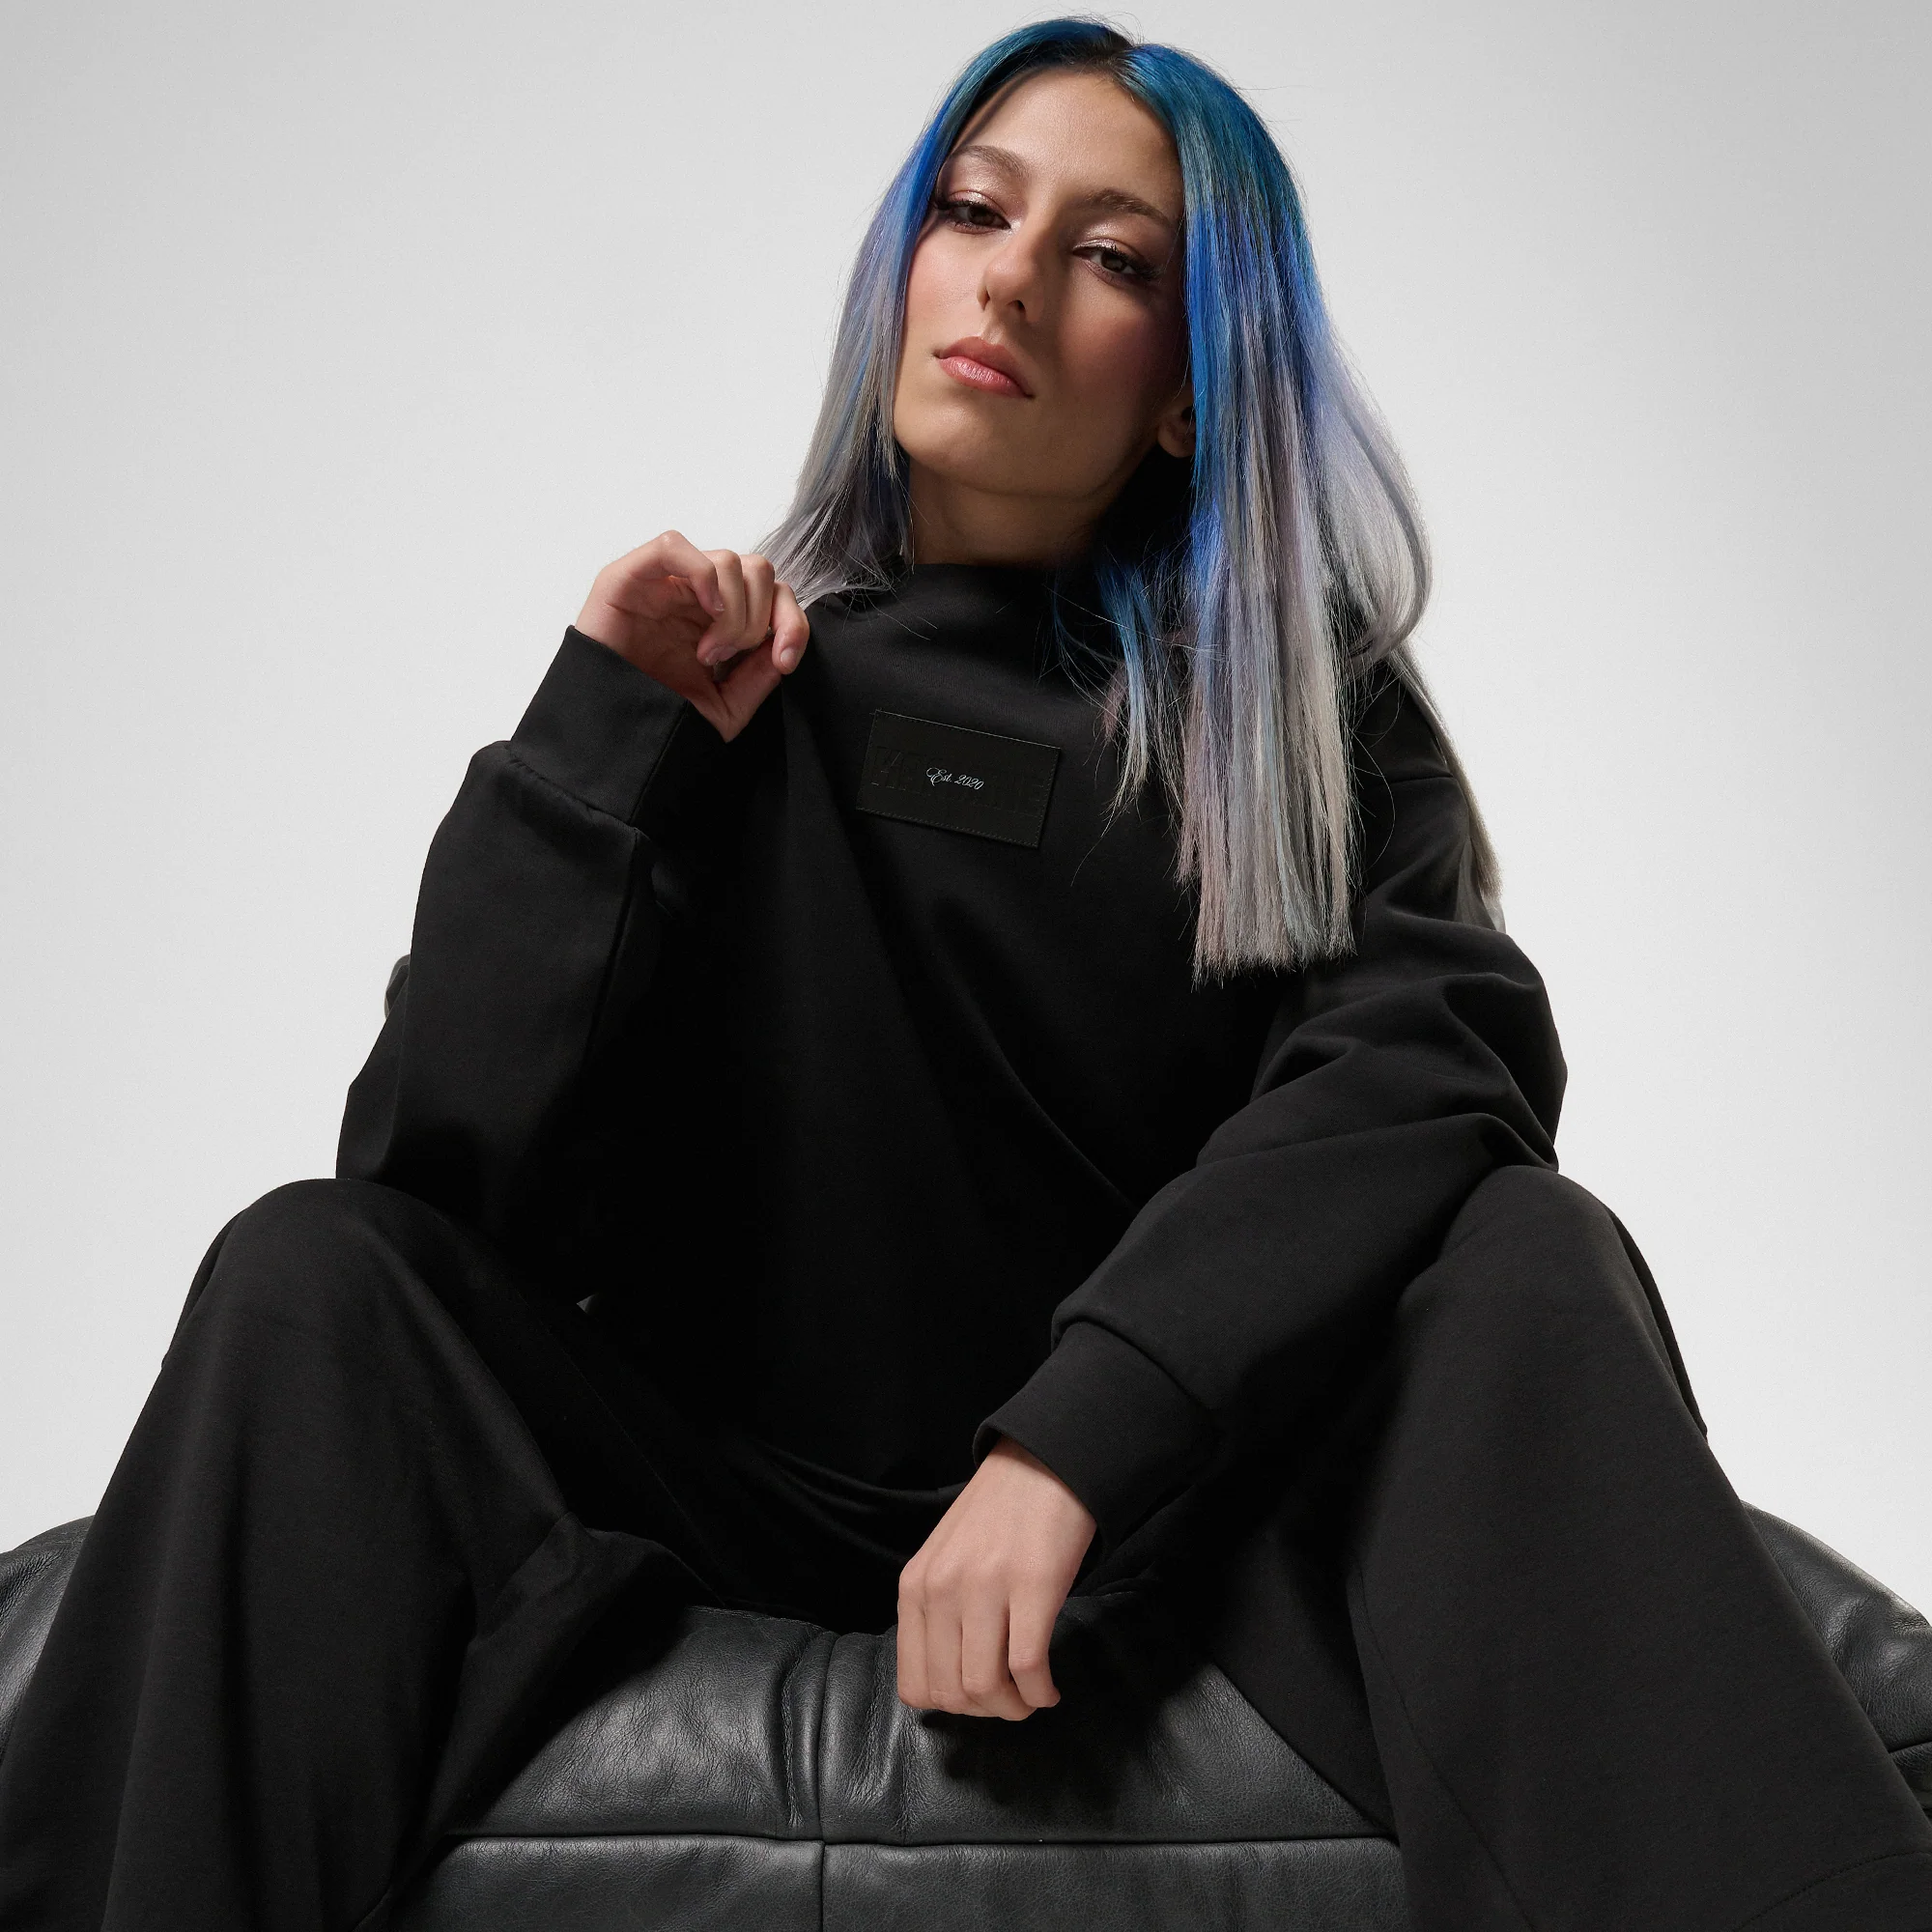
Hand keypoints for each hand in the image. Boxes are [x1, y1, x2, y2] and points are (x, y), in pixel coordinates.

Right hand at [574, 530, 809, 741]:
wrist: (611, 739)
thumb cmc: (659, 722)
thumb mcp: (725, 707)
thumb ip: (758, 677)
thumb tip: (782, 645)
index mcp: (719, 620)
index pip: (774, 594)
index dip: (791, 621)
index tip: (785, 660)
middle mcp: (695, 596)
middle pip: (757, 570)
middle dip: (757, 618)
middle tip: (728, 657)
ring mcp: (664, 584)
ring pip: (727, 560)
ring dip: (732, 608)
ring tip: (707, 652)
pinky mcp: (628, 578)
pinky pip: (673, 546)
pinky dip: (702, 574)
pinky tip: (705, 610)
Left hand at [896, 1438, 1096, 1721]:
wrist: (1043, 1463)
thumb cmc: (997, 1515)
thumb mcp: (945, 1560)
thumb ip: (936, 1612)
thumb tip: (945, 1680)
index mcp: (915, 1586)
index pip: (914, 1684)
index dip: (950, 1707)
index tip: (979, 1698)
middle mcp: (941, 1589)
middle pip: (952, 1694)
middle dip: (987, 1712)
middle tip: (1012, 1701)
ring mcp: (986, 1586)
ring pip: (986, 1687)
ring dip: (1015, 1707)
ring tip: (1032, 1695)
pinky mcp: (1033, 1585)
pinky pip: (1028, 1667)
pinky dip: (1041, 1692)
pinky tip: (1050, 1687)